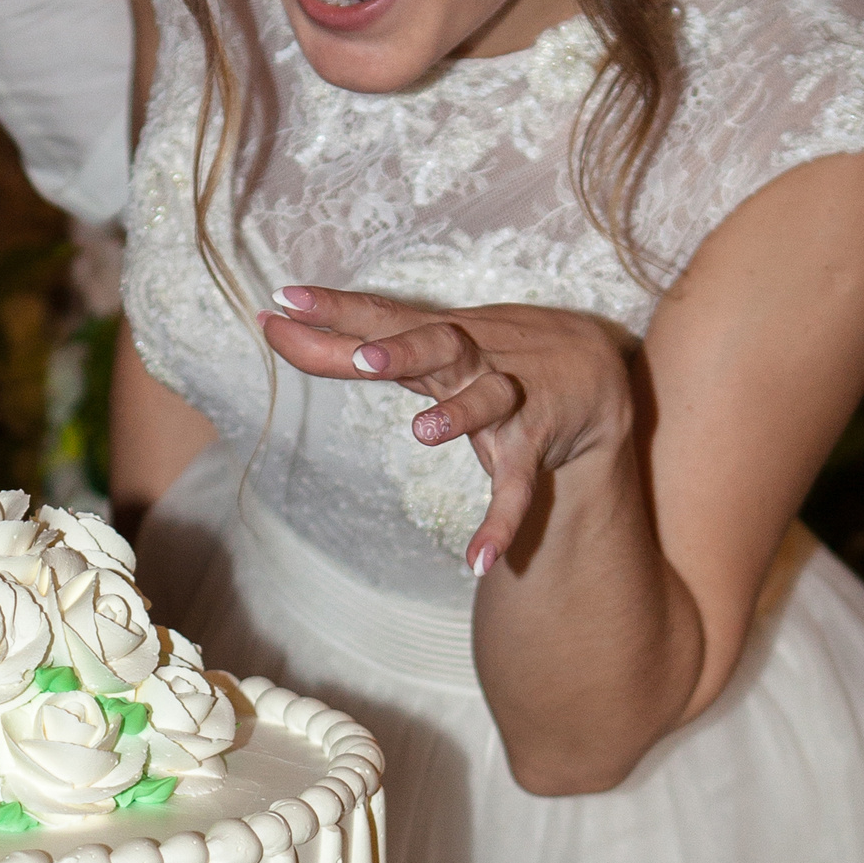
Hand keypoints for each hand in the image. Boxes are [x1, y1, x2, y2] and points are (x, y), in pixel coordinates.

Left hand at [266, 289, 636, 571]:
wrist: (592, 366)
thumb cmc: (485, 352)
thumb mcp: (421, 347)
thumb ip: (347, 341)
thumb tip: (271, 322)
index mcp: (436, 337)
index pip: (379, 317)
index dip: (333, 310)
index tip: (284, 301)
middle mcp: (471, 360)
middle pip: (438, 343)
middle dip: (404, 351)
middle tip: (365, 360)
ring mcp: (508, 401)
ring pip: (486, 400)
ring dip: (458, 414)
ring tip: (423, 432)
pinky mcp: (533, 446)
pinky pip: (517, 488)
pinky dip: (501, 523)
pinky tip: (479, 561)